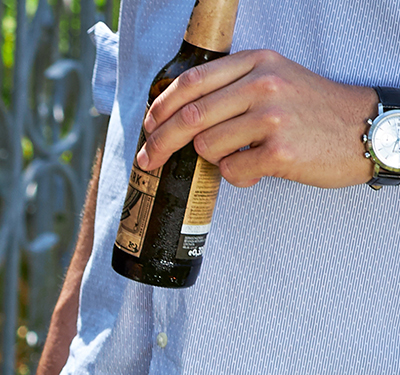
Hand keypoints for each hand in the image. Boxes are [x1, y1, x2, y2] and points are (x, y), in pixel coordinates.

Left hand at [138, 50, 376, 190]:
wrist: (360, 129)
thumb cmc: (310, 111)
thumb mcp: (275, 80)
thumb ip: (232, 88)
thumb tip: (176, 116)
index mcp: (258, 63)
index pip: (192, 81)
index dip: (160, 108)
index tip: (148, 127)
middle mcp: (264, 84)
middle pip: (189, 118)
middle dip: (160, 144)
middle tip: (148, 161)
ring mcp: (272, 117)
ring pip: (207, 147)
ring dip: (213, 160)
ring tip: (239, 156)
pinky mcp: (278, 151)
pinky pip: (230, 172)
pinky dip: (236, 178)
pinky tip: (257, 169)